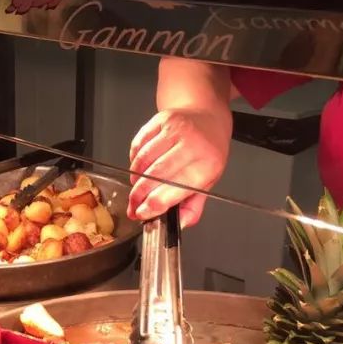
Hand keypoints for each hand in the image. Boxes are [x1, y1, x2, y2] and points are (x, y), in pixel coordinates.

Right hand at [128, 108, 230, 227]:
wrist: (209, 119)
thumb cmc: (208, 152)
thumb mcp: (208, 181)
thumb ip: (193, 206)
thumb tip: (179, 224)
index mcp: (205, 167)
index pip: (171, 192)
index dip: (151, 207)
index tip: (141, 214)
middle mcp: (191, 146)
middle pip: (153, 176)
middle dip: (138, 195)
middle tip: (133, 205)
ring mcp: (175, 130)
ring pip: (142, 161)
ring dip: (135, 178)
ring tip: (137, 185)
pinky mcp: (162, 120)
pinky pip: (138, 144)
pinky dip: (134, 160)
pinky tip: (140, 166)